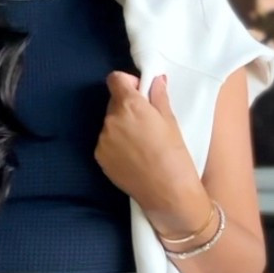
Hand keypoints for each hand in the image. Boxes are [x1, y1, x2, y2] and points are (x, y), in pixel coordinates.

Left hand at [94, 71, 209, 236]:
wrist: (167, 193)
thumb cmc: (174, 155)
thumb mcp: (170, 122)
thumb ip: (158, 97)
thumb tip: (155, 80)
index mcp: (130, 106)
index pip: (115, 79)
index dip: (128, 83)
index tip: (139, 93)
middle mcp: (111, 120)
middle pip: (113, 102)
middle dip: (127, 107)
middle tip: (146, 123)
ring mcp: (102, 139)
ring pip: (110, 123)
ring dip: (121, 126)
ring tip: (141, 144)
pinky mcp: (99, 157)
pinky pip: (106, 142)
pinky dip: (116, 144)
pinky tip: (133, 156)